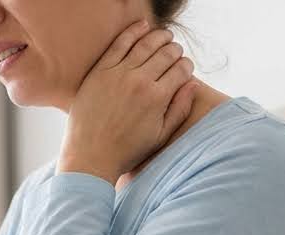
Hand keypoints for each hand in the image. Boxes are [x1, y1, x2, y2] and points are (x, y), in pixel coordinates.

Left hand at [57, 19, 197, 185]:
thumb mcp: (160, 136)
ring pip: (145, 44)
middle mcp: (140, 82)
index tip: (185, 68)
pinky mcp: (100, 71)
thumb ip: (179, 109)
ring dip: (159, 36)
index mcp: (158, 98)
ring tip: (165, 36)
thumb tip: (193, 84)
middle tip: (176, 51)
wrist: (91, 157)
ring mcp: (119, 74)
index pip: (181, 70)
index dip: (187, 66)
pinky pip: (120, 43)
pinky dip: (134, 31)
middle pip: (166, 54)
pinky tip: (143, 26)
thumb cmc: (127, 151)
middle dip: (175, 50)